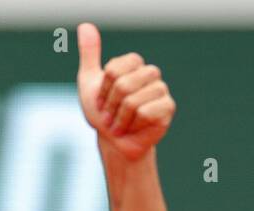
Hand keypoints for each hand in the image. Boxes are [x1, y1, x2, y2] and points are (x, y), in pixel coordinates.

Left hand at [76, 23, 174, 161]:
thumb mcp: (89, 83)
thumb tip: (85, 25)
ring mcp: (161, 89)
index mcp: (133, 64)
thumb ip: (89, 55)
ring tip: (121, 125)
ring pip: (133, 101)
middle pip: (123, 85)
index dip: (103, 91)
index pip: (113, 70)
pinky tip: (135, 129)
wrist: (114, 142)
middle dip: (110, 107)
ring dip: (120, 119)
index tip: (101, 102)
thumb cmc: (103, 114)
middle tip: (109, 117)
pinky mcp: (168, 107)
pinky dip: (133, 125)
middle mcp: (150, 73)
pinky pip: (145, 113)